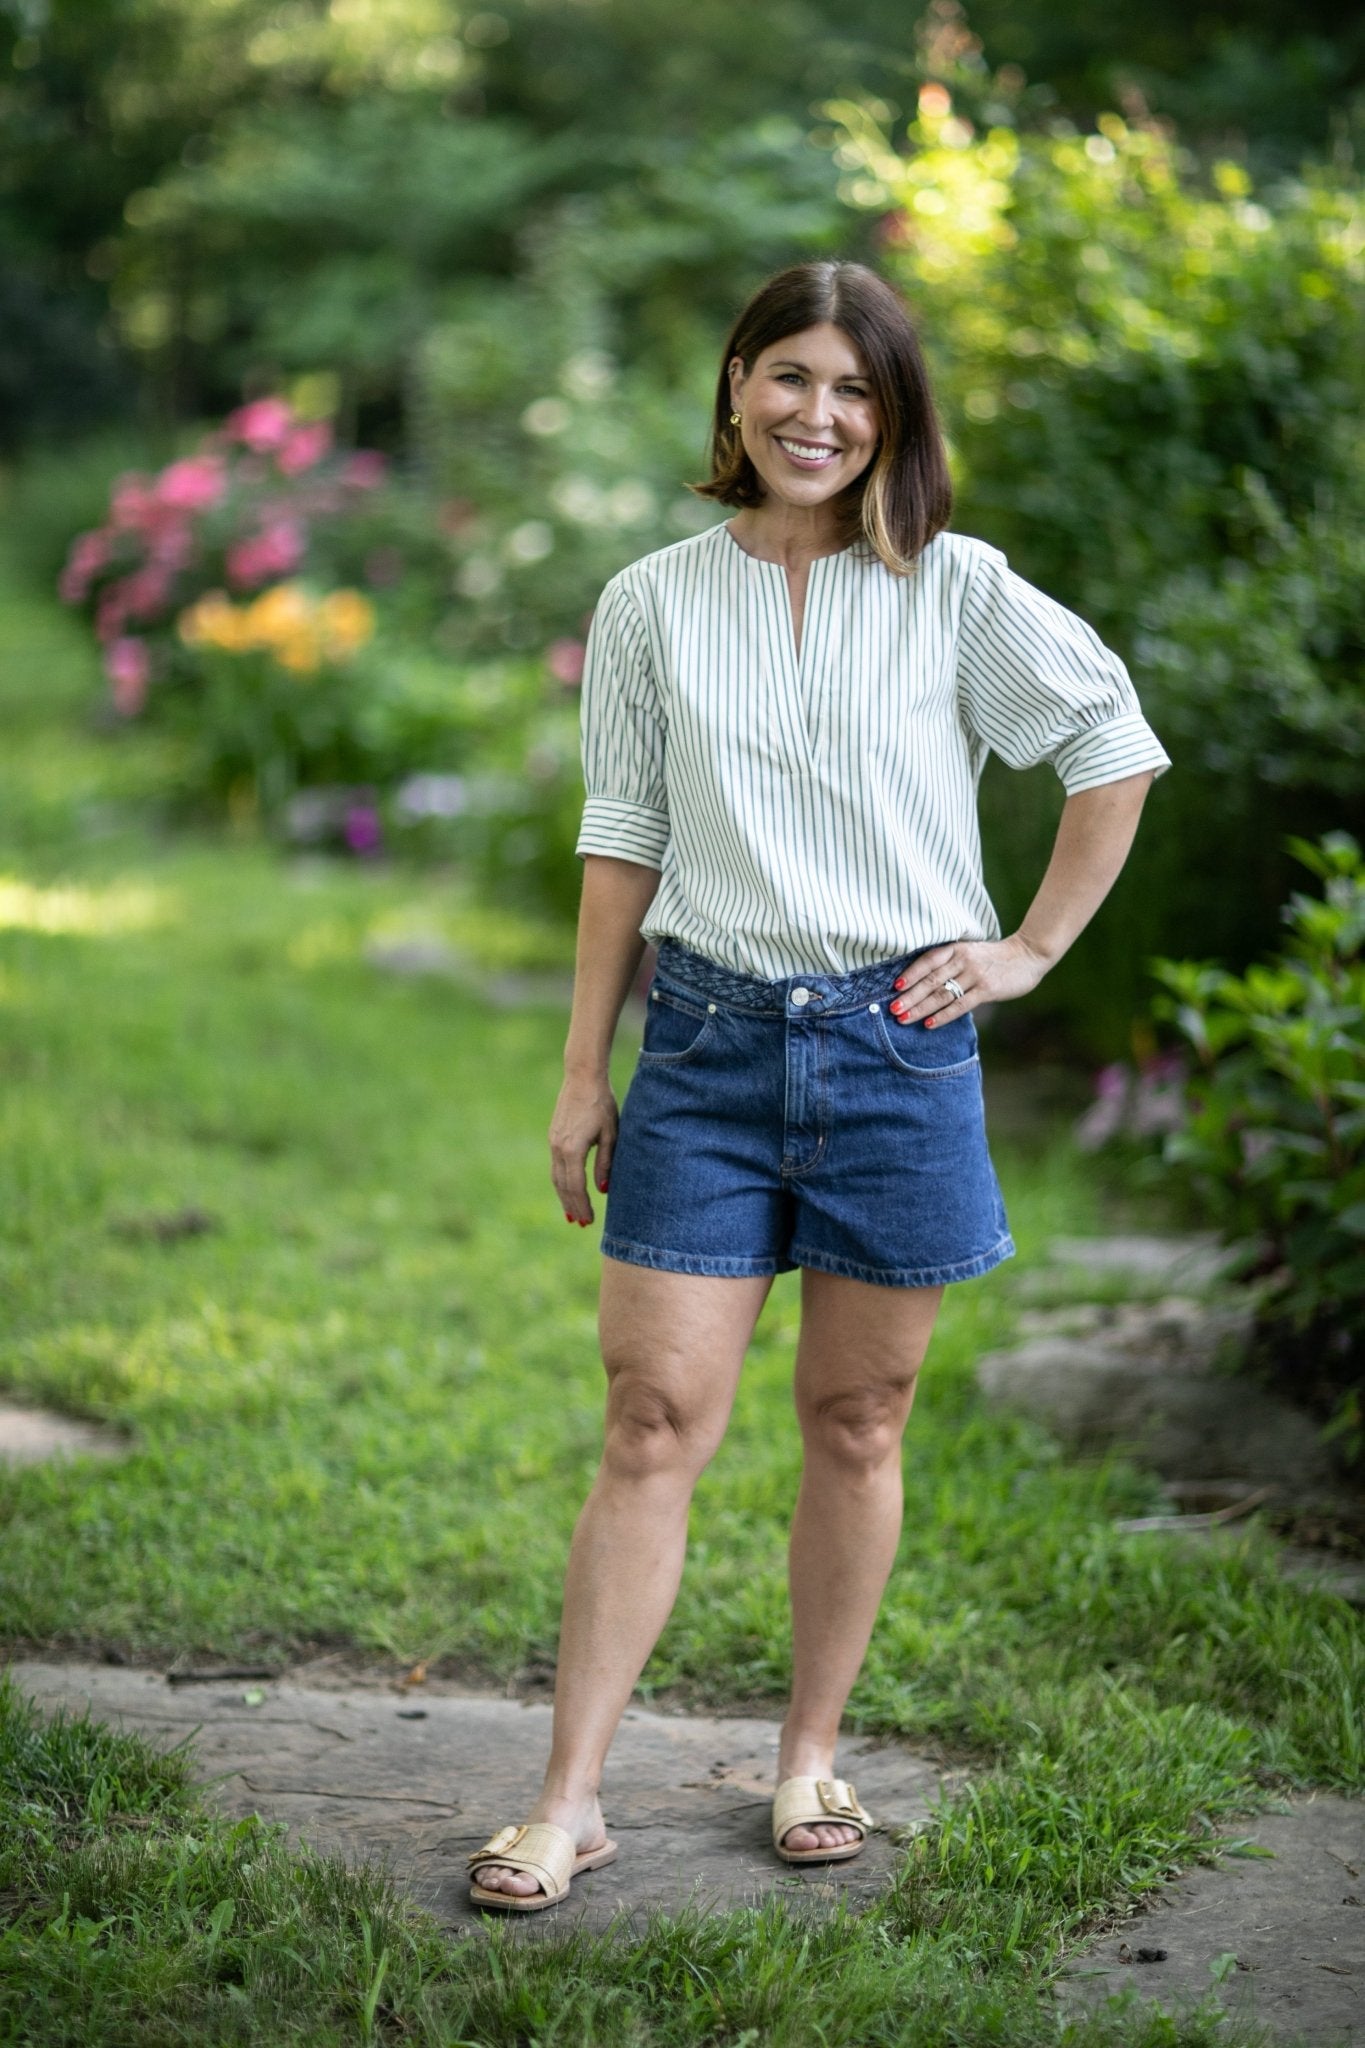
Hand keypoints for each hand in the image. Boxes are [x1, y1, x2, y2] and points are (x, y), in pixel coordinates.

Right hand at [549, 1071, 618, 1225]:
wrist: (582, 1077)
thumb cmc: (602, 1104)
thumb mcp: (610, 1135)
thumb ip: (605, 1163)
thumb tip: (603, 1190)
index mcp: (572, 1149)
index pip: (576, 1186)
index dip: (582, 1205)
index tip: (588, 1221)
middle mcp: (558, 1148)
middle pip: (562, 1185)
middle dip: (571, 1206)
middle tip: (581, 1224)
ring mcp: (553, 1142)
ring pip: (556, 1177)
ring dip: (564, 1196)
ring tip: (572, 1213)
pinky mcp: (553, 1136)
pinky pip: (555, 1166)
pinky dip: (561, 1181)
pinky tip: (568, 1188)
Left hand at [888, 934, 1049, 1027]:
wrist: (1028, 954)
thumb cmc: (994, 957)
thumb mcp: (970, 952)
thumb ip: (950, 964)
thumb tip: (923, 985)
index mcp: (956, 949)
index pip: (927, 961)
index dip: (910, 974)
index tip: (894, 987)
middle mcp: (963, 960)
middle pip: (930, 980)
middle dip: (909, 996)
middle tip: (893, 1008)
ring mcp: (975, 974)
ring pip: (942, 994)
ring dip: (920, 1008)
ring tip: (903, 1018)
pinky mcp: (987, 989)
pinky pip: (960, 1005)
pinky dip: (943, 1015)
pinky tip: (929, 1023)